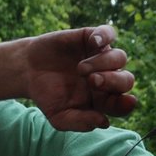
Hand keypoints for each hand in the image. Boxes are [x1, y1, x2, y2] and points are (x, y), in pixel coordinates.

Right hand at [21, 26, 136, 132]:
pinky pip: (109, 33)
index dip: (127, 104)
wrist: (27, 72)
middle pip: (126, 80)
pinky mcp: (91, 38)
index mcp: (103, 100)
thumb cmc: (47, 96)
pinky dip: (105, 36)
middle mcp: (106, 78)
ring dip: (104, 63)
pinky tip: (94, 42)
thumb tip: (105, 122)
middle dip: (114, 81)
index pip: (122, 104)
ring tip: (81, 69)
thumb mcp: (59, 117)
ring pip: (120, 57)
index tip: (127, 102)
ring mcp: (100, 57)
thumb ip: (80, 122)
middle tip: (93, 81)